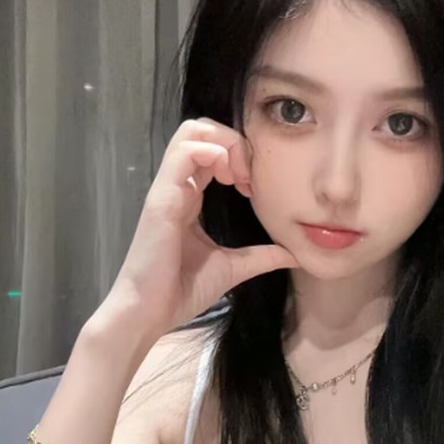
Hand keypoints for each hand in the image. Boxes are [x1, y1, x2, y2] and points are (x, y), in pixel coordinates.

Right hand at [92, 118, 297, 339]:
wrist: (148, 314)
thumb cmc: (180, 291)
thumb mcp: (232, 268)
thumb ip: (260, 256)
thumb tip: (295, 254)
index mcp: (189, 197)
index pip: (210, 150)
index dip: (238, 157)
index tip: (253, 187)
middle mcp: (177, 186)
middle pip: (199, 129)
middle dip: (232, 140)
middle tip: (248, 175)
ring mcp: (167, 189)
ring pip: (191, 131)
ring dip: (224, 143)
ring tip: (239, 175)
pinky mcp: (162, 199)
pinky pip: (184, 152)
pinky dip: (212, 153)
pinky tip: (228, 179)